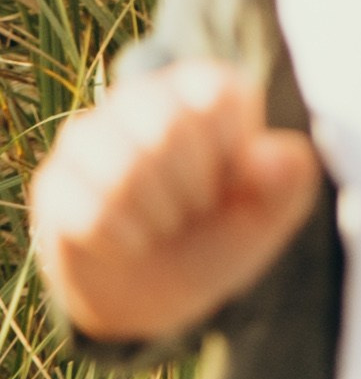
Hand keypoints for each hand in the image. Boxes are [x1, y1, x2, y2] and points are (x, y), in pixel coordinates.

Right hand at [32, 59, 323, 342]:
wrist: (160, 292)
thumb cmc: (220, 234)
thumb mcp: (270, 212)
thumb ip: (287, 178)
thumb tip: (271, 157)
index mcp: (202, 87)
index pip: (218, 96)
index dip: (230, 157)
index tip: (228, 180)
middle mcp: (142, 95)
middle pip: (167, 130)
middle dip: (191, 192)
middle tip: (192, 209)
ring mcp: (91, 135)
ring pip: (124, 171)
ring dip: (156, 219)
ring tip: (162, 225)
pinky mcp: (55, 182)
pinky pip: (89, 212)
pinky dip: (123, 242)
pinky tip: (131, 243)